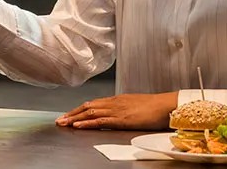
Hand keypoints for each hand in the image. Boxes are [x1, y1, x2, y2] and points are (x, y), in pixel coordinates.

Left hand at [55, 92, 178, 129]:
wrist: (167, 105)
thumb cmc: (156, 107)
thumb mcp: (136, 107)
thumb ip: (124, 109)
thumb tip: (117, 114)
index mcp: (117, 100)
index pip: (93, 103)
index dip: (79, 109)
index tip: (68, 115)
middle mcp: (114, 102)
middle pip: (88, 106)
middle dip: (72, 114)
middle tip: (59, 120)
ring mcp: (117, 110)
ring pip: (90, 112)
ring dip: (74, 118)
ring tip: (63, 123)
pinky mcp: (121, 118)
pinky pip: (100, 120)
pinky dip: (87, 123)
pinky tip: (78, 126)